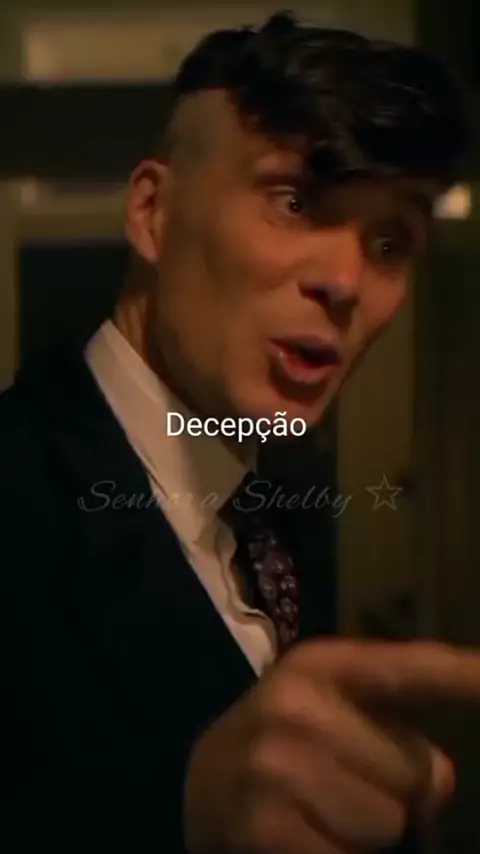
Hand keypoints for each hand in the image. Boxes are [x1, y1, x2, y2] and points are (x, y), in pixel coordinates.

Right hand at [184, 640, 479, 853]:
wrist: (202, 781)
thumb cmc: (289, 741)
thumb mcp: (335, 711)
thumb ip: (398, 731)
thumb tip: (436, 783)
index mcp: (323, 664)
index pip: (414, 669)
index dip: (470, 677)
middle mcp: (296, 703)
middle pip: (418, 773)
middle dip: (397, 791)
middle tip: (343, 782)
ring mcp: (275, 765)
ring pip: (390, 824)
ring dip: (367, 832)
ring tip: (320, 811)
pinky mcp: (263, 827)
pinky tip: (302, 837)